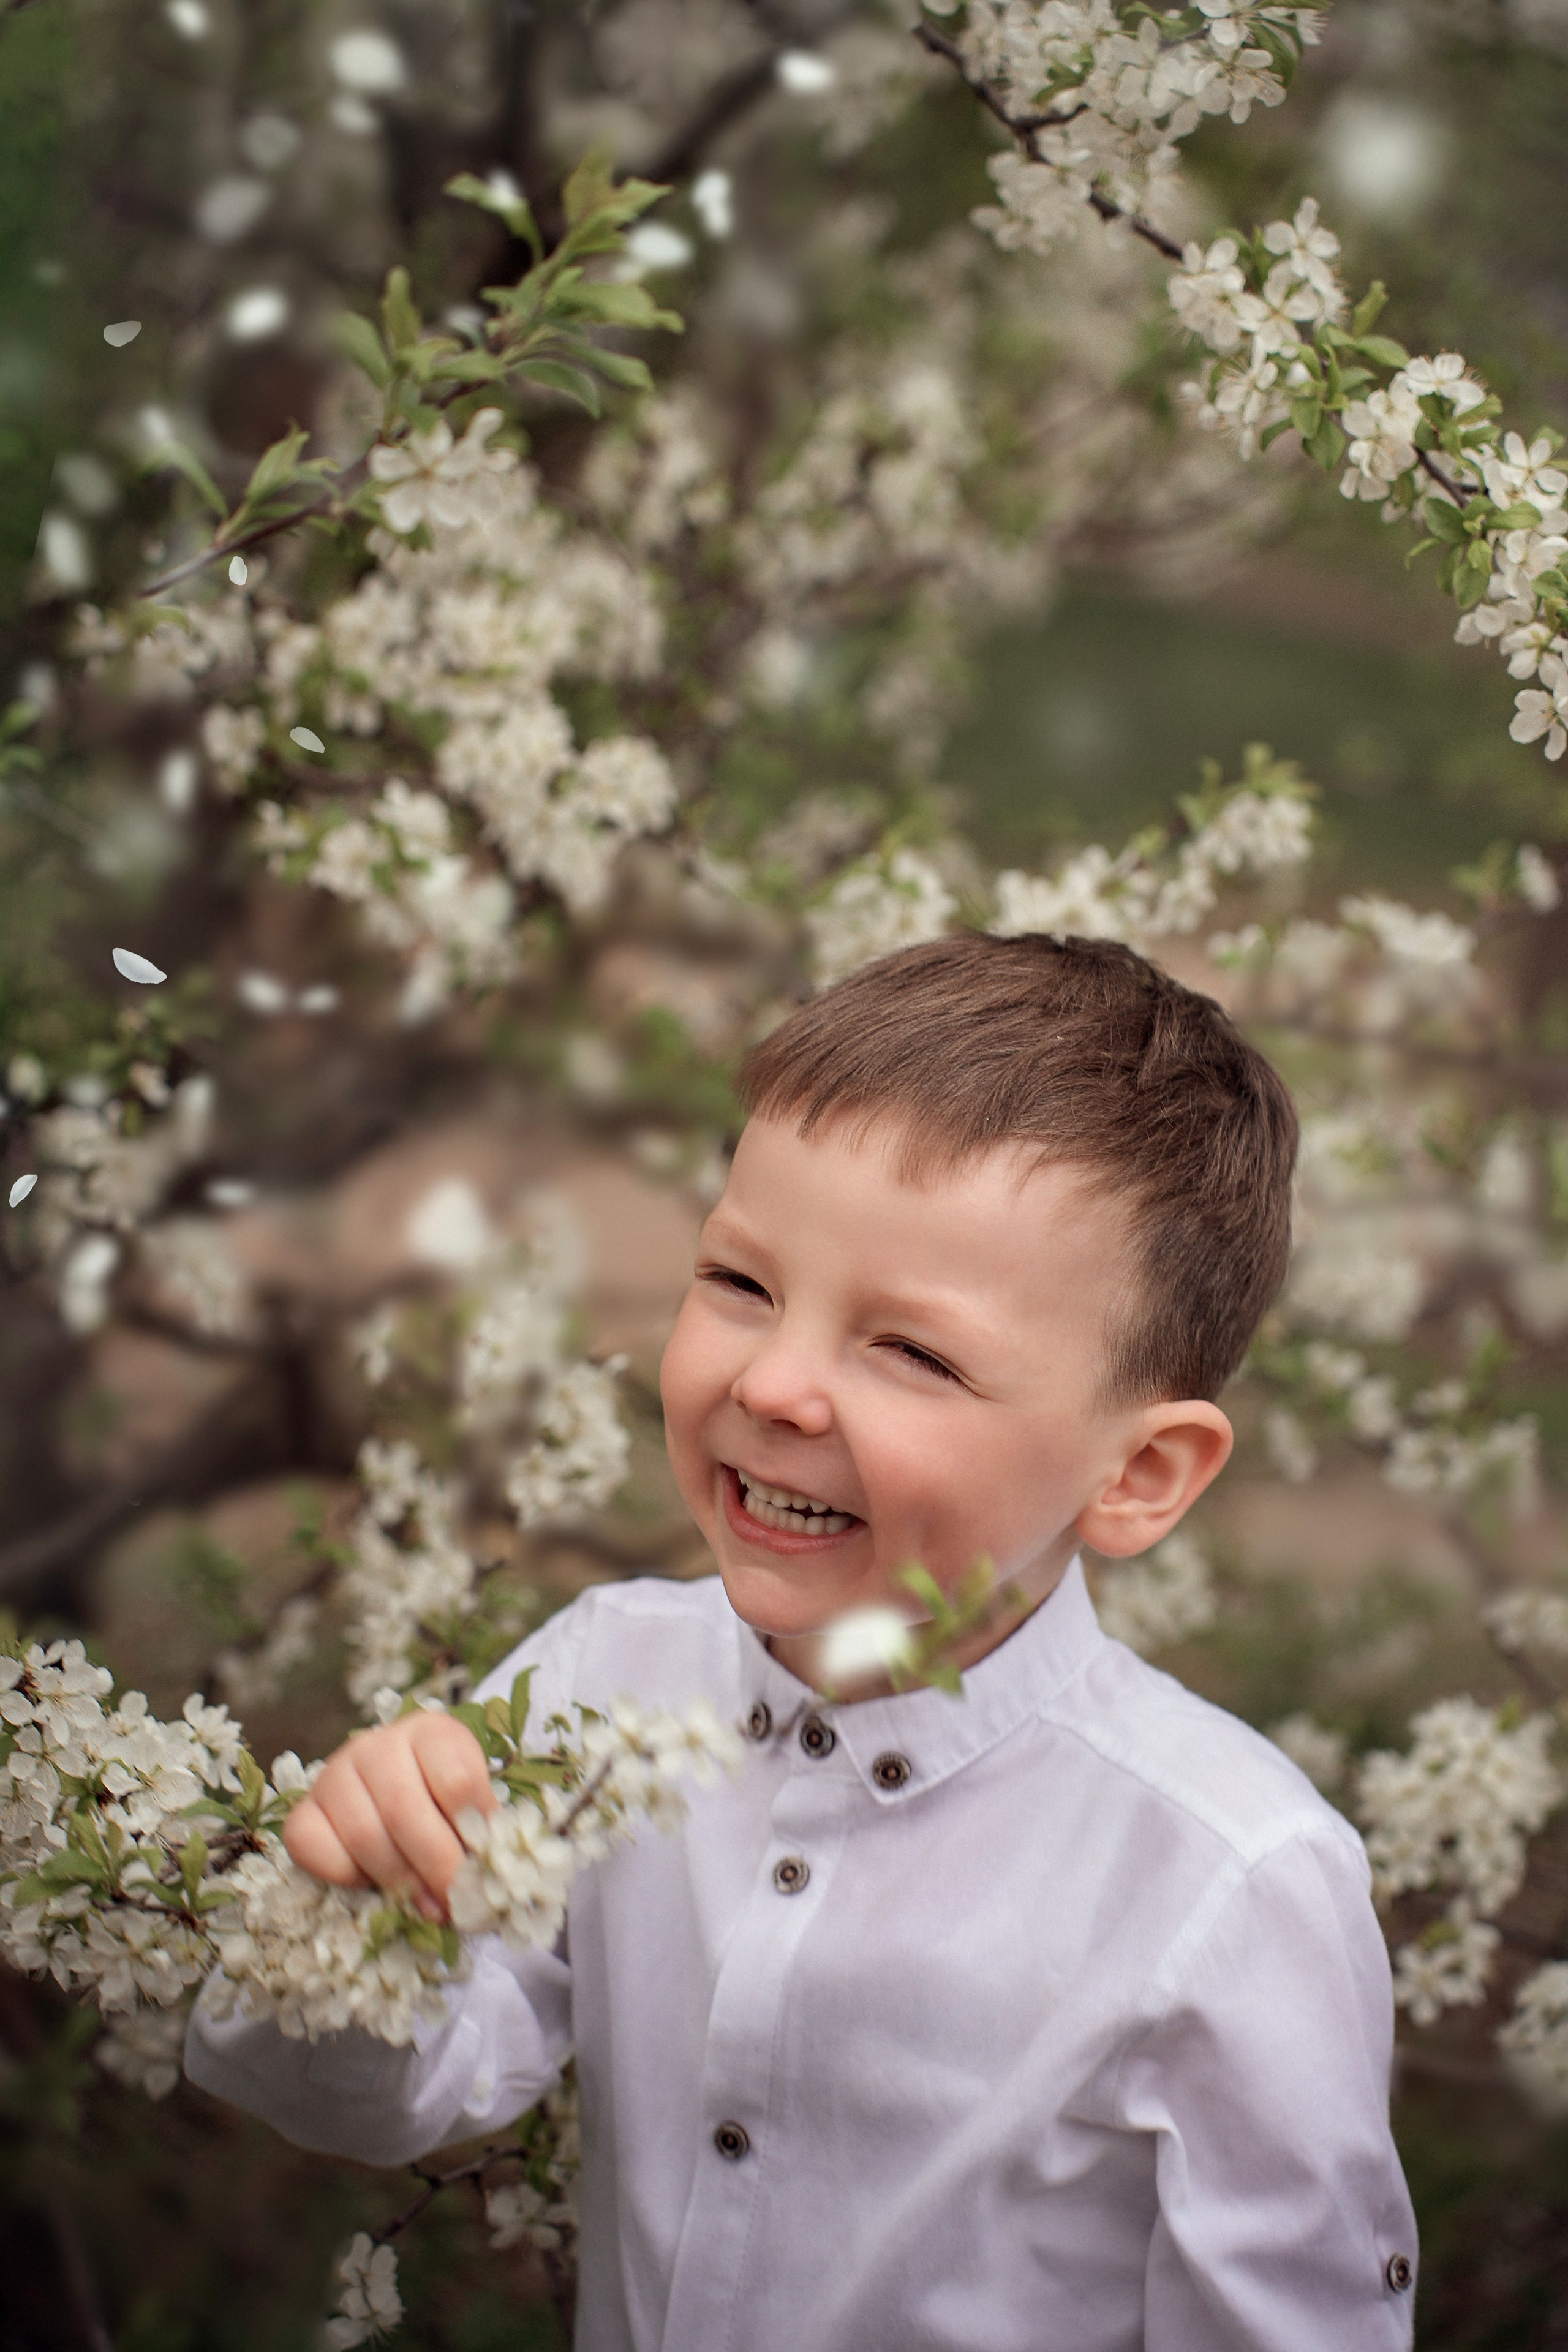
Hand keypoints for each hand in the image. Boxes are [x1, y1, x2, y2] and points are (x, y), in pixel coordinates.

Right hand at [284, 1711, 495, 1919]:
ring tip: (429, 1907)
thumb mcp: (473, 1803)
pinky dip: (346, 1876)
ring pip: (364, 1835)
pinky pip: (313, 1847)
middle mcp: (376, 1744)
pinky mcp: (304, 1809)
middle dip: (437, 1867)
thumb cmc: (444, 1802)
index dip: (475, 1831)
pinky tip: (374, 1886)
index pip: (456, 1779)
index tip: (489, 1866)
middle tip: (457, 1902)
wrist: (398, 1792)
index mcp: (431, 1731)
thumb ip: (482, 1830)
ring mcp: (334, 1774)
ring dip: (400, 1881)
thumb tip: (494, 1879)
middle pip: (405, 1809)